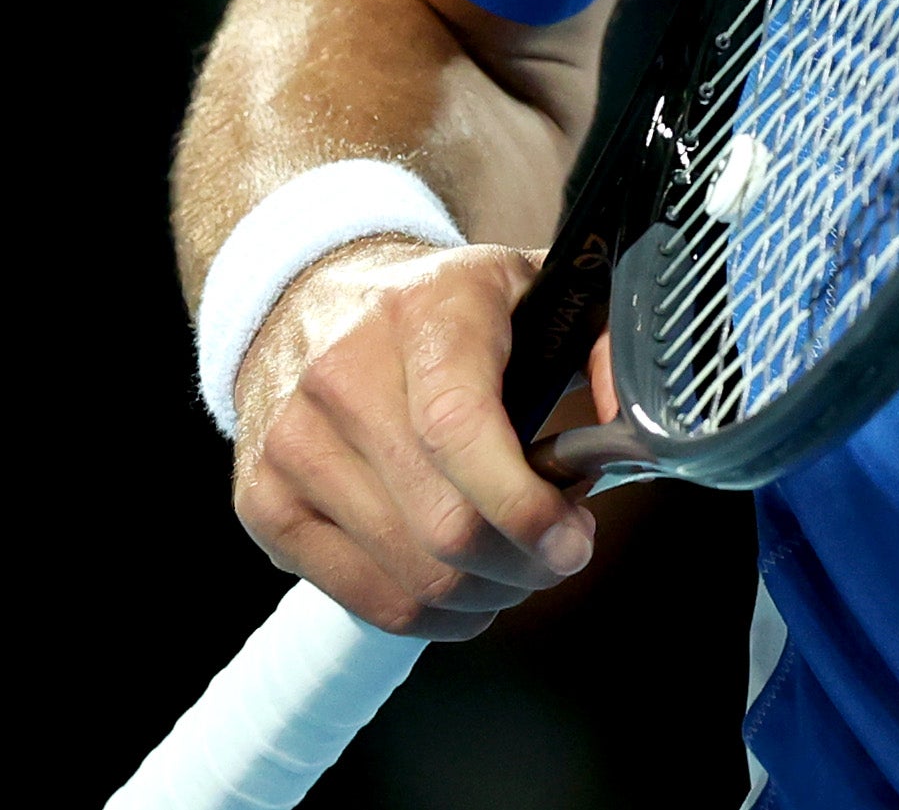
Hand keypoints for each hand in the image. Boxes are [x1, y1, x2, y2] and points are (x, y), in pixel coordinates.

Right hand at [231, 236, 595, 637]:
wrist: (307, 296)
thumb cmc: (440, 307)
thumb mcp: (530, 286)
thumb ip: (602, 339)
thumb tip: (634, 425)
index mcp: (425, 315)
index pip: (460, 431)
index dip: (525, 506)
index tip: (573, 538)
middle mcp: (343, 377)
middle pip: (443, 527)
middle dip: (524, 563)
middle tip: (561, 551)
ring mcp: (293, 446)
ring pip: (409, 577)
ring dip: (484, 593)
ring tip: (514, 562)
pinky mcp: (263, 504)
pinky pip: (364, 599)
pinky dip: (430, 613)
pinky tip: (461, 584)